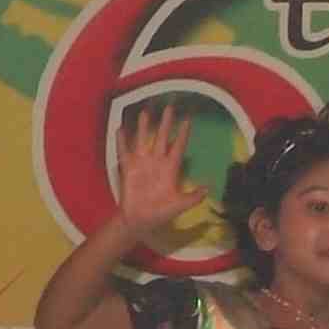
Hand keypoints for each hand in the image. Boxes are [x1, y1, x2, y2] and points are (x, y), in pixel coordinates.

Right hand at [110, 101, 202, 232]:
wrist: (139, 221)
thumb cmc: (160, 213)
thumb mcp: (179, 205)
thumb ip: (193, 197)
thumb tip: (208, 188)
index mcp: (170, 168)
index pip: (178, 147)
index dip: (183, 134)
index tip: (188, 120)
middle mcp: (157, 162)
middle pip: (162, 137)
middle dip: (166, 123)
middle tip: (169, 107)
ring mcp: (142, 164)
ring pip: (143, 140)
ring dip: (144, 127)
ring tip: (145, 112)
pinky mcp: (129, 169)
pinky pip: (125, 152)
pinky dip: (122, 141)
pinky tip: (120, 129)